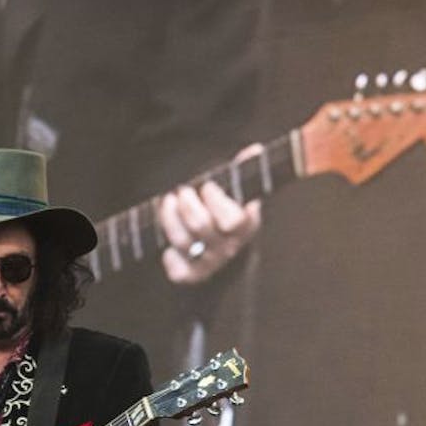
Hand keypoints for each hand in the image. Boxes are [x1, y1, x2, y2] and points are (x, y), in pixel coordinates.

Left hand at [158, 143, 264, 284]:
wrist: (223, 243)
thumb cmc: (225, 207)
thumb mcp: (234, 189)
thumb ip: (241, 171)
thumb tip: (255, 150)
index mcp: (246, 224)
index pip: (233, 219)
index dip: (215, 200)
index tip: (207, 187)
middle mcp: (231, 247)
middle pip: (201, 225)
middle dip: (186, 203)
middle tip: (182, 191)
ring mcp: (212, 262)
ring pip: (184, 242)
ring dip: (170, 219)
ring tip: (169, 203)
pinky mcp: (194, 275)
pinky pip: (178, 271)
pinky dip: (170, 256)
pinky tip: (170, 244)